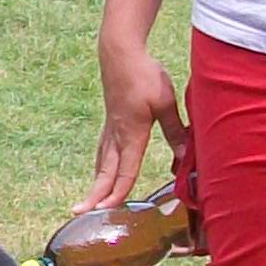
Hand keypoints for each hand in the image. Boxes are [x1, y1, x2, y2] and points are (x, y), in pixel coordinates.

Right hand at [82, 38, 185, 211]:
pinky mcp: (110, 121)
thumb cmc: (143, 75)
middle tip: (79, 212)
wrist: (120, 54)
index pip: (124, 171)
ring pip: (101, 162)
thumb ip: (174, 131)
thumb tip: (186, 156)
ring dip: (96, 182)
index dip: (117, 193)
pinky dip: (100, 166)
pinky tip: (100, 168)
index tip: (107, 210)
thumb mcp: (165, 103)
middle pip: (105, 172)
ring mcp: (110, 129)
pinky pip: (102, 150)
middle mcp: (117, 136)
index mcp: (131, 134)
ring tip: (89, 200)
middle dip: (94, 194)